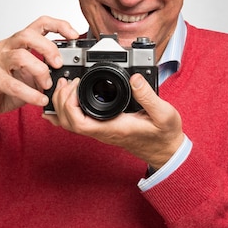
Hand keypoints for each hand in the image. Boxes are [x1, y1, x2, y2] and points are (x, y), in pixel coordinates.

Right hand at [0, 16, 78, 132]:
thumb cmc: (3, 88)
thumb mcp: (29, 77)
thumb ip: (45, 72)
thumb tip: (67, 75)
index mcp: (18, 42)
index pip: (40, 23)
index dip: (59, 25)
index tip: (74, 35)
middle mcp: (6, 47)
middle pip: (29, 35)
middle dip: (49, 48)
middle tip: (59, 64)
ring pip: (21, 56)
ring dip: (40, 71)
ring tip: (47, 85)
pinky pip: (13, 83)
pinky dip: (30, 93)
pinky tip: (40, 100)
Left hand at [43, 73, 183, 169]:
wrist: (166, 149)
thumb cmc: (164, 135)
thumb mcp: (163, 114)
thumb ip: (148, 96)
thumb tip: (134, 78)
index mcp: (112, 127)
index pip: (79, 122)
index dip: (69, 103)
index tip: (76, 84)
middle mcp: (102, 130)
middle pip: (68, 122)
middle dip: (61, 100)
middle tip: (68, 81)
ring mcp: (100, 130)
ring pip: (69, 123)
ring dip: (61, 104)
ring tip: (65, 85)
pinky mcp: (102, 127)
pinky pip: (77, 122)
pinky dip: (66, 112)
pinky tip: (62, 101)